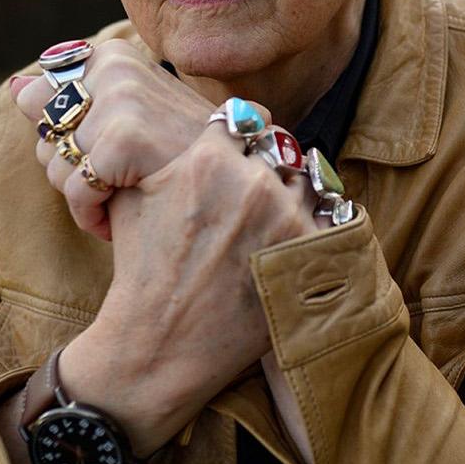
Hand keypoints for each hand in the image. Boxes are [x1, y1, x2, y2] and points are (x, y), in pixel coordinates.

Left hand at [11, 41, 224, 239]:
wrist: (237, 187)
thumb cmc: (180, 159)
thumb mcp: (125, 119)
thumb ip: (70, 99)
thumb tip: (15, 89)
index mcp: (113, 56)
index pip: (42, 104)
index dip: (71, 142)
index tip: (109, 155)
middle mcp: (116, 65)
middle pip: (45, 136)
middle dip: (75, 171)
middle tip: (120, 182)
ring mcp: (123, 98)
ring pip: (55, 167)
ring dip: (86, 198)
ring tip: (125, 200)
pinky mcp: (125, 137)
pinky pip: (76, 190)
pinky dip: (93, 217)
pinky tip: (123, 219)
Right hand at [57, 122, 317, 452]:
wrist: (159, 342)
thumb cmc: (142, 271)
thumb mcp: (137, 196)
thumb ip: (171, 154)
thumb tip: (204, 130)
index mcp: (208, 158)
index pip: (246, 121)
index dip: (245, 136)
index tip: (248, 148)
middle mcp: (252, 181)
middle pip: (280, 151)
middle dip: (270, 168)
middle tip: (259, 193)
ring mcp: (285, 216)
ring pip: (307, 182)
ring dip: (295, 196)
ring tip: (275, 223)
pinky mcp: (308, 252)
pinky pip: (328, 220)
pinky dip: (316, 228)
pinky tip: (296, 244)